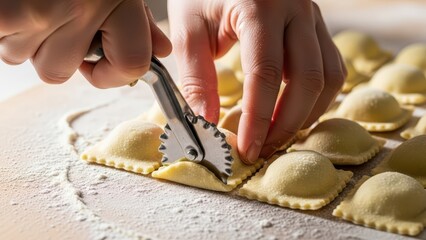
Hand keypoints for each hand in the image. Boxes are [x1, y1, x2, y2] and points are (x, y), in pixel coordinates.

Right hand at [0, 0, 170, 87]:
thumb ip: (140, 19)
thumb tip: (161, 50)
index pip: (131, 64)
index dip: (114, 76)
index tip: (102, 68)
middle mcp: (82, 5)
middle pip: (59, 72)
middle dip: (54, 56)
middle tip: (52, 25)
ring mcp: (39, 10)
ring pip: (25, 58)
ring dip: (25, 40)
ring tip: (31, 4)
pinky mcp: (3, 13)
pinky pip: (2, 45)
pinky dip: (5, 32)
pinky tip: (15, 7)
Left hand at [168, 0, 345, 163]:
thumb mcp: (189, 28)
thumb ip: (196, 77)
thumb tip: (208, 123)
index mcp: (259, 7)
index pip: (265, 74)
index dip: (258, 119)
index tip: (247, 149)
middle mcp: (295, 9)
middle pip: (308, 78)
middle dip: (287, 123)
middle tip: (263, 149)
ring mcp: (312, 16)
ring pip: (329, 75)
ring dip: (306, 113)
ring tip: (278, 135)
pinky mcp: (317, 24)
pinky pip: (331, 66)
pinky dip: (316, 96)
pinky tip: (294, 110)